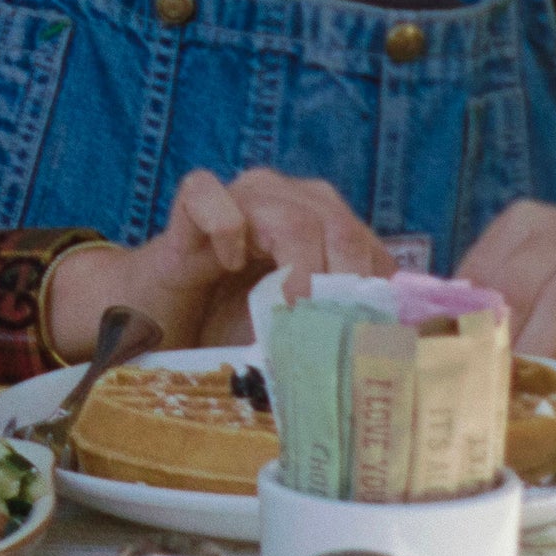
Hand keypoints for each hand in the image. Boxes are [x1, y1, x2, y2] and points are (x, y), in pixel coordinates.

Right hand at [48, 169, 394, 360]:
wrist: (157, 316)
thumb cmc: (228, 326)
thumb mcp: (296, 333)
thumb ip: (340, 332)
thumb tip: (399, 361)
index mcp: (322, 227)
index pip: (369, 248)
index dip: (377, 292)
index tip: (373, 341)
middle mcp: (288, 201)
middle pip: (340, 225)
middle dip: (345, 280)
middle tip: (337, 329)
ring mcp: (239, 196)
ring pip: (289, 212)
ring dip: (301, 262)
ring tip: (294, 306)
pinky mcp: (190, 205)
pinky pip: (210, 195)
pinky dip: (225, 227)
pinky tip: (226, 264)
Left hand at [457, 201, 555, 381]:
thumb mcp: (534, 307)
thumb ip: (491, 313)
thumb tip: (433, 345)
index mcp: (530, 224)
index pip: (484, 266)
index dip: (463, 315)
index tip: (448, 356)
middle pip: (521, 278)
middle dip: (497, 331)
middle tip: (480, 377)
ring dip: (539, 345)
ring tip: (520, 385)